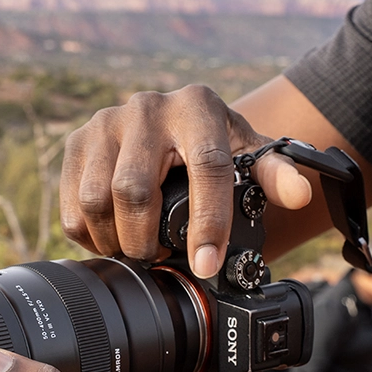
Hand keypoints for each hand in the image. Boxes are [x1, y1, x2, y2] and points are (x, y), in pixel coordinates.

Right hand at [60, 84, 312, 277]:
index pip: (206, 167)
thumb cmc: (214, 144)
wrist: (173, 121)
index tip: (206, 264)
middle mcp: (147, 107)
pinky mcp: (77, 141)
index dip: (208, 223)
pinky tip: (110, 237)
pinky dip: (88, 232)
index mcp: (198, 108)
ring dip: (115, 240)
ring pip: (98, 198)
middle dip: (147, 240)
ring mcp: (105, 121)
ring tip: (135, 250)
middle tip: (158, 259)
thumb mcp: (248, 154)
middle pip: (134, 190)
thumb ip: (275, 175)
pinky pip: (72, 200)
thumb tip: (299, 193)